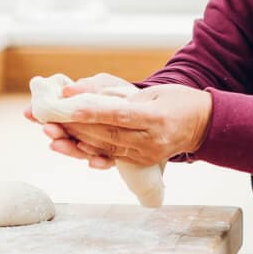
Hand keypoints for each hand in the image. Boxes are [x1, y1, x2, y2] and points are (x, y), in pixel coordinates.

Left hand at [35, 83, 212, 166]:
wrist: (203, 125)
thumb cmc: (179, 101)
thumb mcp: (155, 91)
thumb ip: (119, 93)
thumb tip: (82, 92)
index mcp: (156, 118)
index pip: (118, 115)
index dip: (92, 112)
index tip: (69, 107)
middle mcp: (151, 141)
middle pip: (107, 135)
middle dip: (76, 128)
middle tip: (49, 120)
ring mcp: (146, 155)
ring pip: (105, 148)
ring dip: (76, 142)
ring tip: (52, 134)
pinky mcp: (141, 162)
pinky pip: (111, 157)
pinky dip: (89, 151)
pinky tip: (70, 146)